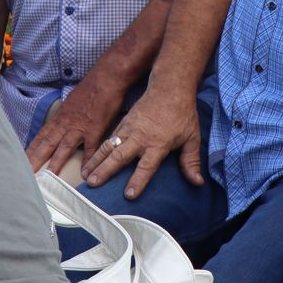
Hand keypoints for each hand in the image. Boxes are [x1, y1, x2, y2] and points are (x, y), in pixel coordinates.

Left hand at [26, 82, 118, 174]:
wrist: (106, 77)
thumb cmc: (90, 88)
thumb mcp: (71, 102)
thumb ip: (66, 117)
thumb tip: (62, 127)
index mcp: (59, 117)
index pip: (41, 137)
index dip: (31, 150)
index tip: (21, 162)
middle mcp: (66, 123)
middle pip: (47, 145)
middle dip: (36, 160)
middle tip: (26, 175)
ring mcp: (80, 127)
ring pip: (64, 148)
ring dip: (55, 164)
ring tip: (48, 179)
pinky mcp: (96, 128)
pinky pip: (91, 148)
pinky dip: (88, 161)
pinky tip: (86, 174)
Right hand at [81, 85, 200, 199]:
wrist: (170, 87)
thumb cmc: (182, 114)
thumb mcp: (192, 137)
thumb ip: (191, 162)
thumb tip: (197, 183)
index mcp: (158, 143)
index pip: (146, 166)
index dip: (138, 181)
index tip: (129, 195)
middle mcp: (140, 137)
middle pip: (120, 156)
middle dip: (105, 170)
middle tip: (92, 184)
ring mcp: (129, 129)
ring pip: (109, 147)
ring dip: (96, 161)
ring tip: (85, 176)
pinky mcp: (123, 123)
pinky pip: (108, 139)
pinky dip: (98, 151)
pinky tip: (90, 162)